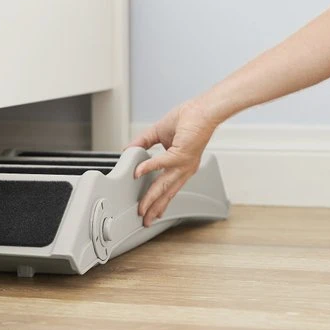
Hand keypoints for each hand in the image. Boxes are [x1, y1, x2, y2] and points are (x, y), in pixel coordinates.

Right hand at [127, 100, 218, 226]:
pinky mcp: (181, 154)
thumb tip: (128, 150)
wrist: (202, 110)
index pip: (169, 188)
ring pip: (165, 185)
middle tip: (144, 219)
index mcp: (181, 165)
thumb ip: (142, 143)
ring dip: (152, 198)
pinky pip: (162, 163)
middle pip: (167, 193)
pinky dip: (149, 168)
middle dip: (154, 208)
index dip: (160, 201)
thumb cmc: (187, 119)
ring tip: (142, 207)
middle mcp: (184, 168)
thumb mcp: (158, 133)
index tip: (152, 212)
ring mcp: (183, 163)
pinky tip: (137, 172)